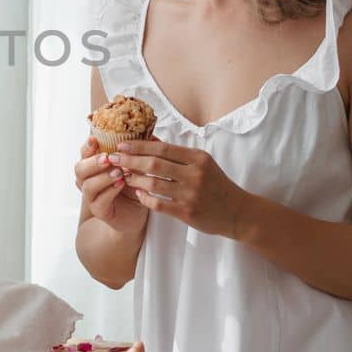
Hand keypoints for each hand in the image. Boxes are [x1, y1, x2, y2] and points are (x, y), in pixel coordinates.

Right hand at [74, 137, 146, 231]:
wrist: (136, 212)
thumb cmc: (132, 186)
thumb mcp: (134, 165)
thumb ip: (132, 152)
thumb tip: (143, 134)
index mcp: (94, 165)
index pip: (84, 153)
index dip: (87, 146)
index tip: (95, 139)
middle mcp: (88, 180)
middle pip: (80, 169)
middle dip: (93, 162)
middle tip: (108, 158)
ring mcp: (92, 196)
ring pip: (87, 185)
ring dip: (103, 177)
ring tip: (119, 173)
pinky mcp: (99, 210)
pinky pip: (99, 201)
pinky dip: (110, 191)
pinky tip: (121, 185)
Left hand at [107, 138, 248, 238]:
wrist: (238, 212)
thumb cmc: (217, 184)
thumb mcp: (202, 163)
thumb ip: (178, 154)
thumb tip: (150, 139)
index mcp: (198, 158)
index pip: (162, 148)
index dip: (139, 145)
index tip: (122, 144)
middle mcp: (195, 174)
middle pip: (154, 164)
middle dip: (130, 160)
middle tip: (113, 158)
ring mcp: (190, 194)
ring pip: (153, 184)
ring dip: (133, 179)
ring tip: (122, 176)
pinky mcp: (187, 212)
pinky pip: (158, 204)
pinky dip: (144, 198)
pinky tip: (137, 193)